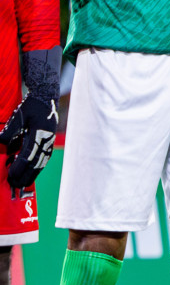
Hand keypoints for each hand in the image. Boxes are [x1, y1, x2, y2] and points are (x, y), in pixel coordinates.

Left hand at [0, 48, 59, 188]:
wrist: (47, 98)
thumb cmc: (31, 107)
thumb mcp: (18, 117)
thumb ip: (10, 132)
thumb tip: (1, 145)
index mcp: (39, 134)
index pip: (28, 155)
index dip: (19, 167)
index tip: (11, 176)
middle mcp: (46, 140)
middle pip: (36, 163)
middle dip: (25, 176)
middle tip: (15, 186)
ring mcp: (49, 142)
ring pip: (41, 163)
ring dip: (32, 175)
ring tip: (23, 184)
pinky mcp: (49, 143)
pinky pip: (43, 159)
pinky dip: (37, 168)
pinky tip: (31, 174)